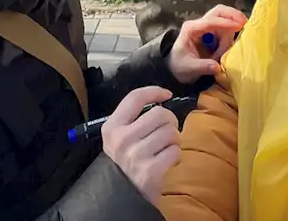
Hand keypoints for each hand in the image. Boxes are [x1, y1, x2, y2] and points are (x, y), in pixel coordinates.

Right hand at [101, 86, 180, 203]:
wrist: (123, 196)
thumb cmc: (125, 163)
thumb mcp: (118, 138)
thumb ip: (133, 119)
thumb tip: (161, 99)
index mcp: (112, 128)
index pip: (135, 98)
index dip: (154, 91)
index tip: (167, 94)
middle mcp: (122, 140)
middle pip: (160, 113)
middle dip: (170, 121)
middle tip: (166, 131)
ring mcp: (136, 156)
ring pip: (171, 132)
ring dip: (173, 140)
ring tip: (165, 148)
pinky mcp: (150, 172)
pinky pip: (175, 151)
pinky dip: (175, 155)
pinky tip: (166, 161)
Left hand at [167, 5, 246, 83]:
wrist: (175, 67)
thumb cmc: (179, 66)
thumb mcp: (189, 68)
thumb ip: (203, 67)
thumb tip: (217, 67)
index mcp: (191, 29)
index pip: (210, 21)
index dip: (225, 23)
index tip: (238, 26)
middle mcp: (199, 24)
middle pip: (219, 12)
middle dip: (232, 15)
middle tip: (244, 23)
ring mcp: (207, 28)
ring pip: (225, 20)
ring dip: (230, 32)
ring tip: (226, 50)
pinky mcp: (213, 33)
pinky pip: (226, 30)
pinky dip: (231, 36)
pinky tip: (229, 47)